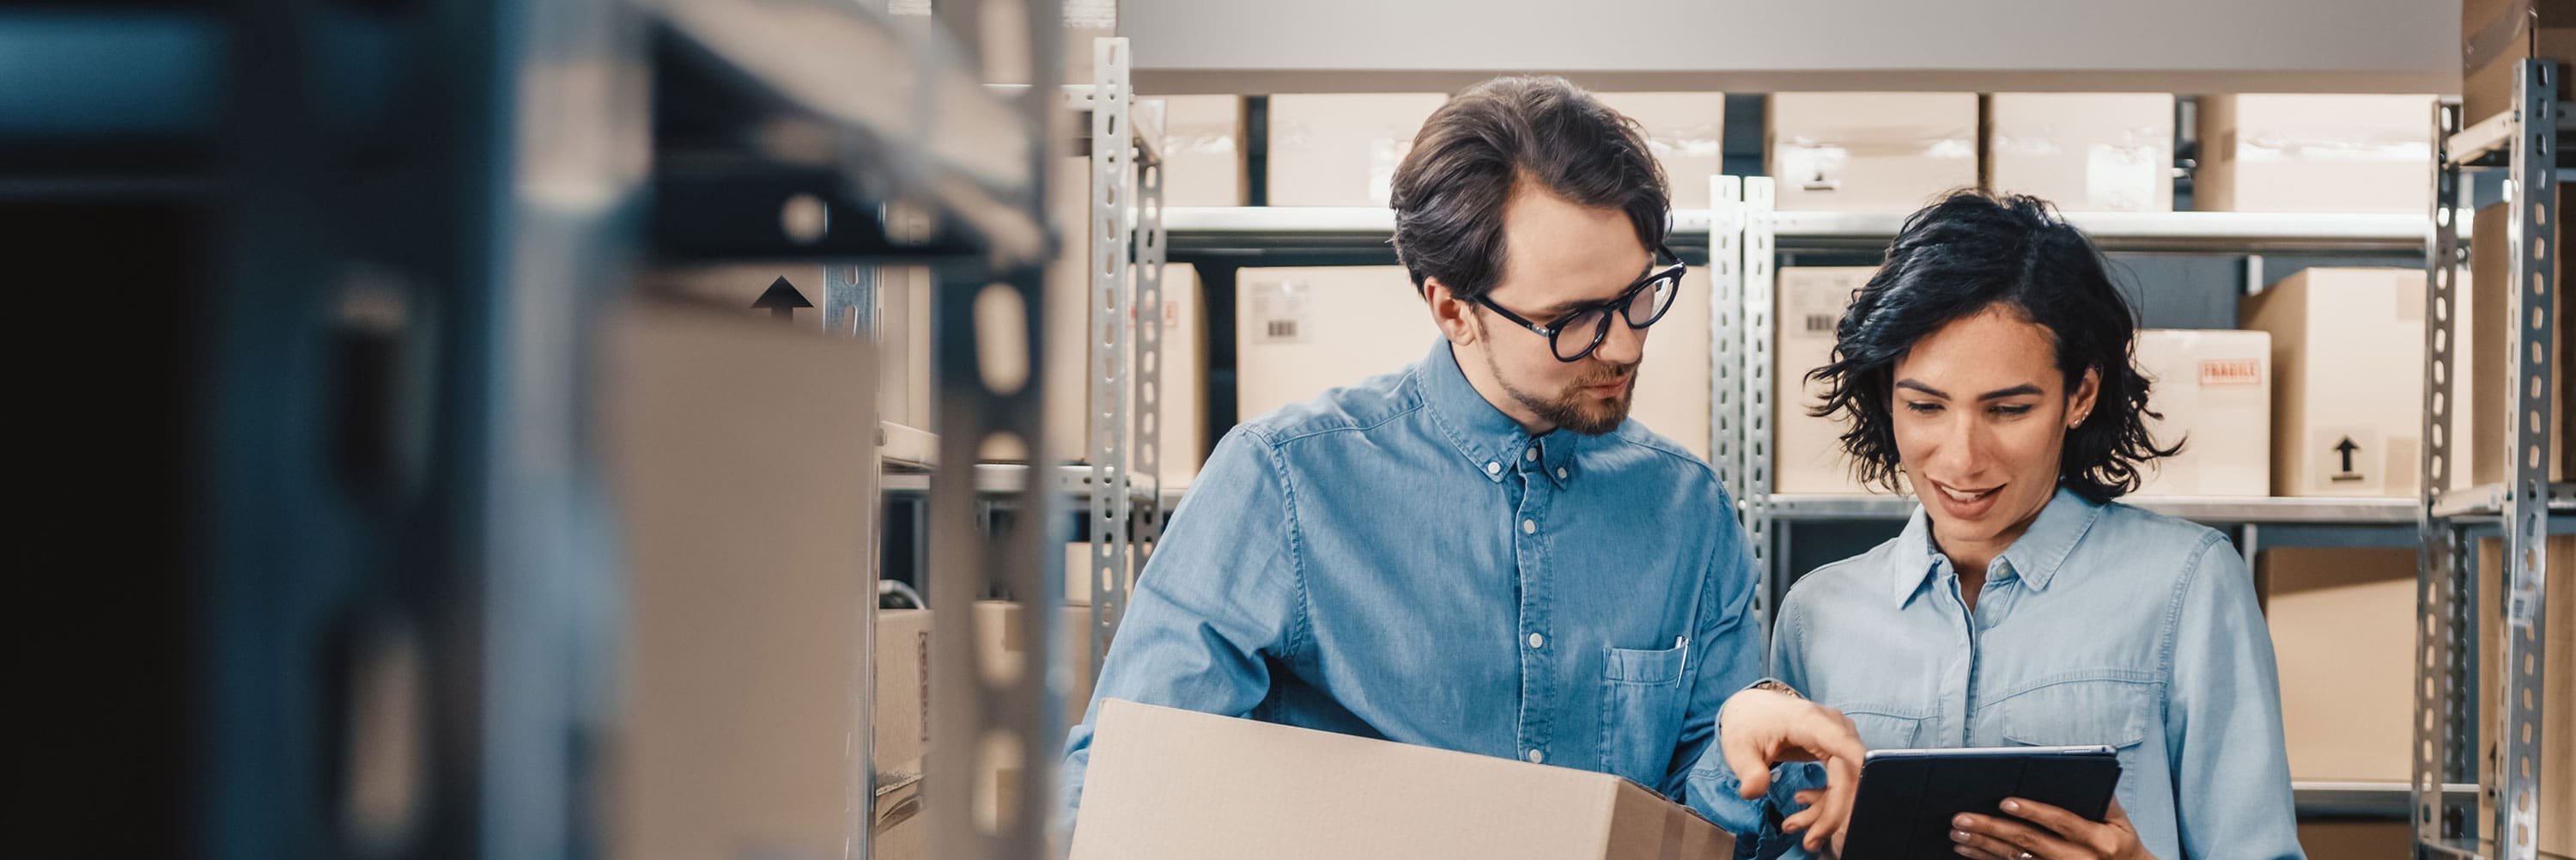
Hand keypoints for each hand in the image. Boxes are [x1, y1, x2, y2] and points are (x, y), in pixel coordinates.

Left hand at [1717, 688, 1866, 855]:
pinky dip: (1828, 801)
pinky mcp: (1839, 749)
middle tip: (1810, 841)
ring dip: (1829, 811)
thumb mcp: (1739, 749)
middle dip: (1834, 813)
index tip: (1854, 808)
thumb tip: (1752, 792)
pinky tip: (1802, 808)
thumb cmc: (1747, 725)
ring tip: (1797, 829)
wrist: (1751, 710)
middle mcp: (1833, 726)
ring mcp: (1839, 737)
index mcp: (1810, 720)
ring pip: (1850, 781)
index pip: (1845, 747)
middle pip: (1850, 774)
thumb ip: (1748, 771)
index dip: (1856, 776)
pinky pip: (1844, 780)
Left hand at [1949, 796, 2154, 859]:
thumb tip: (2083, 770)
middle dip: (1992, 829)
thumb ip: (2104, 799)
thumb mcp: (2121, 823)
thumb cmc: (2121, 845)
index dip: (2033, 811)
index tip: (2005, 802)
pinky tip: (1967, 849)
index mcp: (2099, 841)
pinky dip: (1986, 858)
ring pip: (2015, 858)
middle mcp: (2079, 859)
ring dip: (1983, 845)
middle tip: (1962, 818)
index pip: (2062, 822)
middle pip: (2029, 842)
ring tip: (1957, 832)